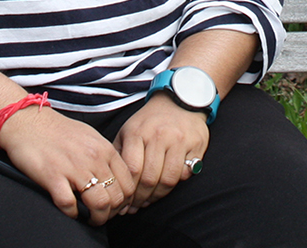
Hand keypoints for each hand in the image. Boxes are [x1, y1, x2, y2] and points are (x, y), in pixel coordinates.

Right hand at [0, 105, 135, 224]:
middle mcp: (94, 159)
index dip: (125, 201)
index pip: (128, 183)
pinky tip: (71, 211)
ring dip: (97, 218)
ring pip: (100, 204)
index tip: (117, 207)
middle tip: (104, 216)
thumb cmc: (58, 130)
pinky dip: (73, 214)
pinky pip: (70, 205)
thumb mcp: (91, 137)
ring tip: (91, 219)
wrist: (28, 122)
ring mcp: (74, 168)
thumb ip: (105, 156)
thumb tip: (115, 177)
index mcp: (105, 149)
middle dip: (113, 212)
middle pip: (117, 197)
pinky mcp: (53, 177)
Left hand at [113, 95, 210, 210]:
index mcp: (138, 132)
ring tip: (149, 200)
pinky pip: (185, 173)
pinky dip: (176, 184)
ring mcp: (179, 140)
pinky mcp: (196, 144)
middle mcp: (159, 135)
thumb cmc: (150, 121)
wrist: (180, 100)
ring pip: (168, 179)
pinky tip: (165, 187)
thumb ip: (119, 153)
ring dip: (157, 196)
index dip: (127, 190)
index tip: (124, 201)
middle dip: (141, 198)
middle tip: (136, 207)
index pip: (132, 170)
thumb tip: (110, 181)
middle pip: (149, 178)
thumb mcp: (129, 130)